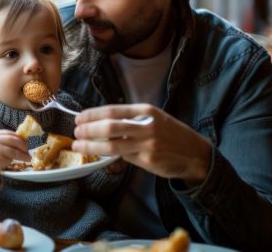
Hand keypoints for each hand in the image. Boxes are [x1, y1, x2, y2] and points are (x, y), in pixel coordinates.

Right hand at [0, 130, 30, 179]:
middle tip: (28, 151)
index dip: (22, 139)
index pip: (13, 134)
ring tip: (28, 158)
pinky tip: (21, 160)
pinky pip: (12, 156)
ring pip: (15, 149)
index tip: (28, 144)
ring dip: (23, 154)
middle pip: (15, 140)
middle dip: (24, 146)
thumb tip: (25, 141)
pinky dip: (18, 158)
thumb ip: (9, 142)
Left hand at [72, 104, 211, 185]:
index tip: (79, 117)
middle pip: (109, 127)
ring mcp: (146, 145)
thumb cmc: (172, 133)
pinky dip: (109, 155)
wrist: (195, 153)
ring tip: (78, 145)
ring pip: (111, 145)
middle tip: (76, 131)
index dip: (92, 114)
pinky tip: (98, 154)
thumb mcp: (154, 118)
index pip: (112, 110)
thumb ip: (132, 119)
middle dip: (88, 129)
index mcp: (146, 111)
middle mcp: (145, 126)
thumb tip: (103, 123)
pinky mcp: (147, 160)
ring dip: (91, 145)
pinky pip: (122, 157)